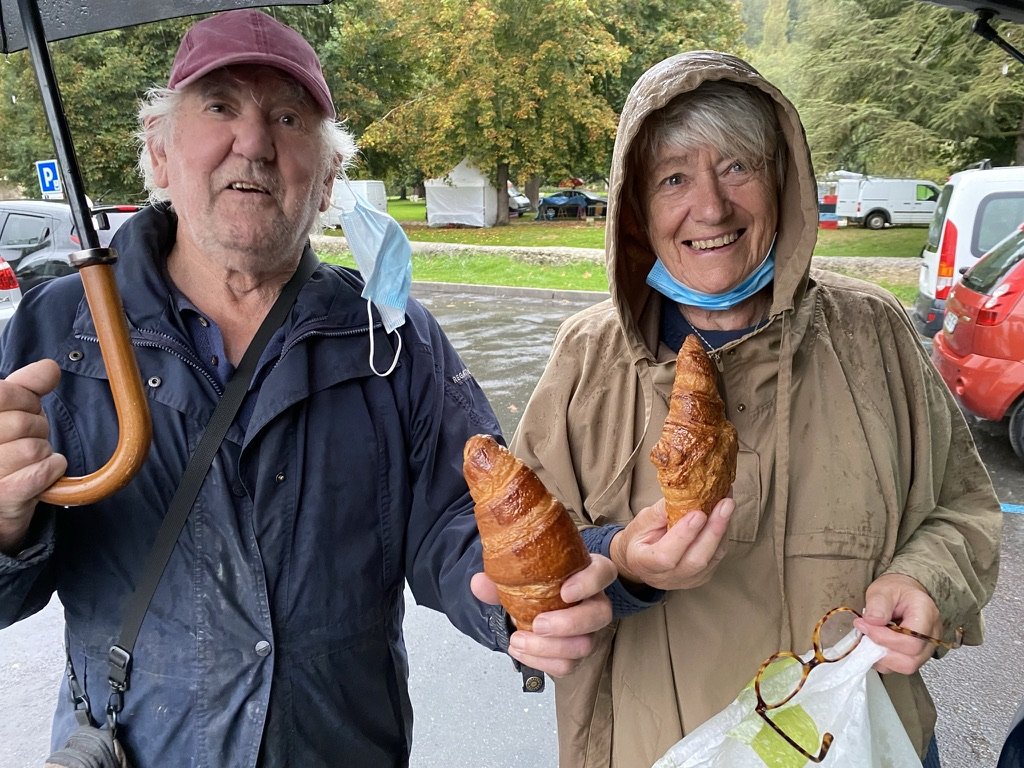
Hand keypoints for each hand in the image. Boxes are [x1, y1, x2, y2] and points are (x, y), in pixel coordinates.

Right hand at [0, 360, 65, 552]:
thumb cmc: (1, 452)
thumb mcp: (5, 412)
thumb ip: (24, 387)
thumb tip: (50, 368)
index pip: (5, 393)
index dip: (26, 400)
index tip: (24, 409)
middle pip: (26, 422)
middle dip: (37, 429)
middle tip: (25, 440)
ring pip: (35, 448)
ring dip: (43, 453)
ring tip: (26, 461)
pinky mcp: (4, 496)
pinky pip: (43, 471)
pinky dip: (51, 470)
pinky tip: (40, 473)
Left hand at [471, 554, 615, 676]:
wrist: (535, 602)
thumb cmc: (538, 582)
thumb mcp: (521, 574)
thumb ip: (501, 578)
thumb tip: (479, 583)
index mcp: (588, 573)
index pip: (604, 573)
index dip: (589, 583)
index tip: (564, 591)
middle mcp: (595, 601)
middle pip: (600, 615)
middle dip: (569, 623)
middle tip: (538, 624)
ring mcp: (589, 631)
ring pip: (584, 646)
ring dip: (549, 648)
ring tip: (518, 641)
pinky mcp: (576, 653)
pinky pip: (567, 665)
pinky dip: (541, 662)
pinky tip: (519, 651)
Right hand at [609, 497, 732, 590]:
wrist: (640, 561)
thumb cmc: (639, 538)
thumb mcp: (642, 521)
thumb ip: (661, 511)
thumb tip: (686, 494)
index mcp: (645, 563)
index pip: (666, 556)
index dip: (684, 536)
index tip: (698, 513)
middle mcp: (668, 577)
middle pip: (696, 560)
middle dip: (714, 530)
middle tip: (725, 503)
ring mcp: (687, 580)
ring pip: (712, 558)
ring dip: (723, 529)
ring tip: (728, 503)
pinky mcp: (702, 577)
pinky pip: (717, 556)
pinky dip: (723, 534)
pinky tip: (725, 515)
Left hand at [853, 573, 943, 674]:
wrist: (905, 594)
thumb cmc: (897, 591)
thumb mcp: (882, 589)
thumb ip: (877, 603)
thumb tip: (872, 621)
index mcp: (926, 614)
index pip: (911, 641)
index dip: (884, 638)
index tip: (865, 626)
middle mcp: (931, 635)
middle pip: (910, 660)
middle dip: (882, 651)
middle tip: (866, 635)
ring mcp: (926, 648)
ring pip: (906, 667)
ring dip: (882, 657)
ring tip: (870, 639)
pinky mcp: (917, 655)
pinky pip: (901, 666)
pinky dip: (884, 659)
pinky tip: (876, 644)